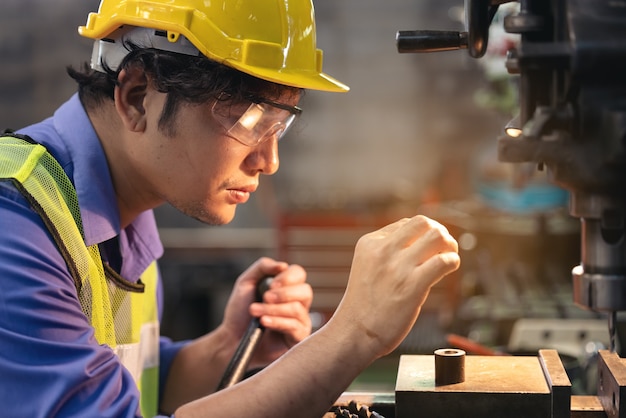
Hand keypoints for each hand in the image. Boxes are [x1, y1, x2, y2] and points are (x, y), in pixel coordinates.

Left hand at [222, 257, 311, 365]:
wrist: (232, 340)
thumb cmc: (240, 313)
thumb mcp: (246, 283)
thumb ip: (262, 267)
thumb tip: (283, 265)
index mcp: (287, 288)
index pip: (298, 274)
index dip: (287, 277)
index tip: (271, 285)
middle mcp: (297, 303)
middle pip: (306, 290)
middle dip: (284, 294)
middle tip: (265, 298)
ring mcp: (300, 321)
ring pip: (297, 309)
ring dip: (273, 309)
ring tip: (255, 312)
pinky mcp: (298, 338)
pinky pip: (295, 326)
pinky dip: (277, 322)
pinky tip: (263, 322)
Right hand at [331, 215, 459, 357]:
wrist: (355, 332)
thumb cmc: (365, 304)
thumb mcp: (367, 266)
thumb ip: (387, 252)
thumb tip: (421, 242)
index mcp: (370, 243)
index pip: (406, 224)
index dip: (422, 234)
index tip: (429, 247)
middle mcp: (383, 250)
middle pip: (423, 223)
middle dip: (439, 232)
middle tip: (445, 248)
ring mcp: (398, 267)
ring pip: (437, 237)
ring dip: (450, 245)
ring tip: (450, 256)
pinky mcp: (412, 286)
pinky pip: (443, 261)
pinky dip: (453, 261)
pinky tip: (451, 268)